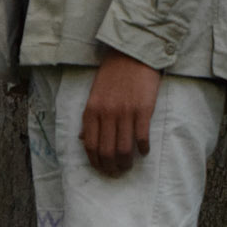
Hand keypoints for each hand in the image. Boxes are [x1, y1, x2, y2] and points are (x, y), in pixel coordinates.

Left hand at [80, 53, 161, 175]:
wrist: (132, 55)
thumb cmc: (112, 75)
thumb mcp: (94, 95)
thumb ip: (89, 118)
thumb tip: (83, 140)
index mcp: (91, 111)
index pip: (90, 146)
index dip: (96, 163)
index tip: (103, 169)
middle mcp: (106, 114)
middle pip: (107, 152)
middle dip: (112, 167)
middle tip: (117, 171)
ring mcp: (125, 113)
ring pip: (124, 149)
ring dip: (127, 162)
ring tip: (130, 164)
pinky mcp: (143, 110)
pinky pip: (141, 137)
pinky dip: (143, 149)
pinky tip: (143, 151)